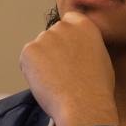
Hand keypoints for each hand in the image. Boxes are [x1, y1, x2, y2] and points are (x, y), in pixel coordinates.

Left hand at [19, 11, 117, 125]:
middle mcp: (63, 26)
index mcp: (84, 25)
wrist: (84, 104)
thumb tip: (73, 49)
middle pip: (51, 36)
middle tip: (62, 73)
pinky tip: (45, 83)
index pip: (68, 21)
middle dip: (52, 50)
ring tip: (56, 81)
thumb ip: (85, 45)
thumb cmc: (96, 88)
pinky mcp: (29, 50)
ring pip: (38, 49)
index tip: (68, 53)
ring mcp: (44, 37)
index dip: (66, 39)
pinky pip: (26, 60)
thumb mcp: (100, 57)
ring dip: (41, 62)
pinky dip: (31, 72)